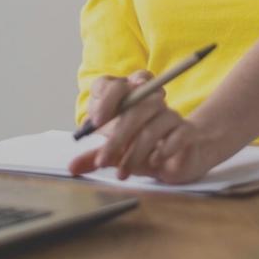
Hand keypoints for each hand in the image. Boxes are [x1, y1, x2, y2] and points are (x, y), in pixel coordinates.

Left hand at [68, 71, 219, 183]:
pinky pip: (176, 135)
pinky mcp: (186, 131)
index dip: (106, 100)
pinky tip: (153, 162)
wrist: (181, 154)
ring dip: (135, 152)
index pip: (115, 85)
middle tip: (102, 160)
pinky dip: (162, 150)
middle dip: (116, 138)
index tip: (96, 122)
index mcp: (128, 97)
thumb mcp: (117, 152)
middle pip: (135, 109)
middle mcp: (149, 100)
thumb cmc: (143, 148)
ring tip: (123, 173)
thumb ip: (95, 156)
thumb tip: (71, 168)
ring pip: (152, 126)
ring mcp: (169, 114)